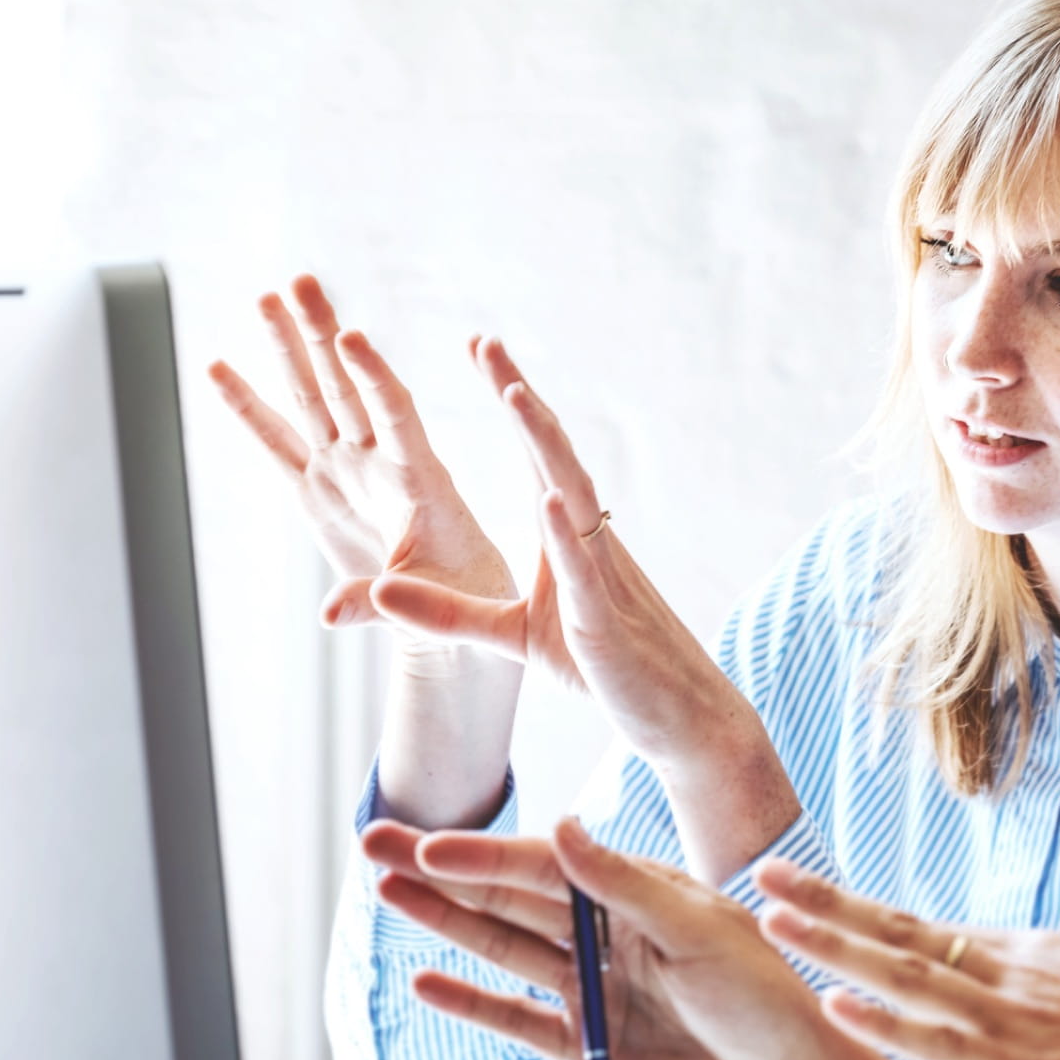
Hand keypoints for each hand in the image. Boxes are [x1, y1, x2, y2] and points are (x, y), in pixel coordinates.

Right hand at [206, 275, 516, 648]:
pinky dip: (247, 408)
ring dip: (289, 350)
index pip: (395, 415)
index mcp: (420, 479)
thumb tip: (328, 618)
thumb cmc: (463, 600)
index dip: (373, 377)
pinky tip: (219, 367)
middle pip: (346, 387)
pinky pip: (275, 443)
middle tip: (300, 282)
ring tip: (265, 297)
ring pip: (311, 399)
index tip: (352, 337)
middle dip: (322, 335)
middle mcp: (378, 462)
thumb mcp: (434, 605)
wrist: (455, 608)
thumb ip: (380, 604)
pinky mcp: (318, 490)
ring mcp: (345, 470)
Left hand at [363, 338, 756, 768]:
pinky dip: (565, 531)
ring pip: (573, 495)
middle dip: (520, 396)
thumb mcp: (512, 637)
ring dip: (544, 444)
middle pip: (553, 454)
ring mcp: (602, 575)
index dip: (512, 400)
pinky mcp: (604, 622)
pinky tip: (549, 496)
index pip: (537, 454)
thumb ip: (448, 613)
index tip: (482, 349)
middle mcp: (589, 540)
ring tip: (514, 394)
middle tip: (486, 342)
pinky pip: (584, 570)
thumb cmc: (604, 669)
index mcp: (568, 537)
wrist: (678, 717)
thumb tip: (380, 589)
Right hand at [364, 816, 865, 1059]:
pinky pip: (516, 1020)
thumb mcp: (699, 929)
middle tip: (373, 842)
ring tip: (385, 893)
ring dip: (445, 922)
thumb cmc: (764, 995)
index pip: (545, 865)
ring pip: (503, 949)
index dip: (485, 855)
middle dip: (442, 871)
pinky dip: (471, 1003)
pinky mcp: (587, 1048)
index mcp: (638, 893)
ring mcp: (592, 990)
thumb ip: (623, 884)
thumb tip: (562, 826)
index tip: (431, 843)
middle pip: (510, 897)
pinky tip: (424, 981)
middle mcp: (608, 934)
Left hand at [755, 859, 1059, 1059]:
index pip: (932, 930)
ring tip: (771, 920)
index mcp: (1034, 955)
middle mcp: (1015, 971)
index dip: (866, 913)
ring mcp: (1014, 1017)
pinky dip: (882, 1025)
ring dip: (832, 946)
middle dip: (828, 902)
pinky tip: (835, 1007)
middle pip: (902, 929)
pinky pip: (939, 1044)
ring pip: (904, 973)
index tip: (814, 893)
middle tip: (764, 872)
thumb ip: (1053, 997)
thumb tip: (1024, 1002)